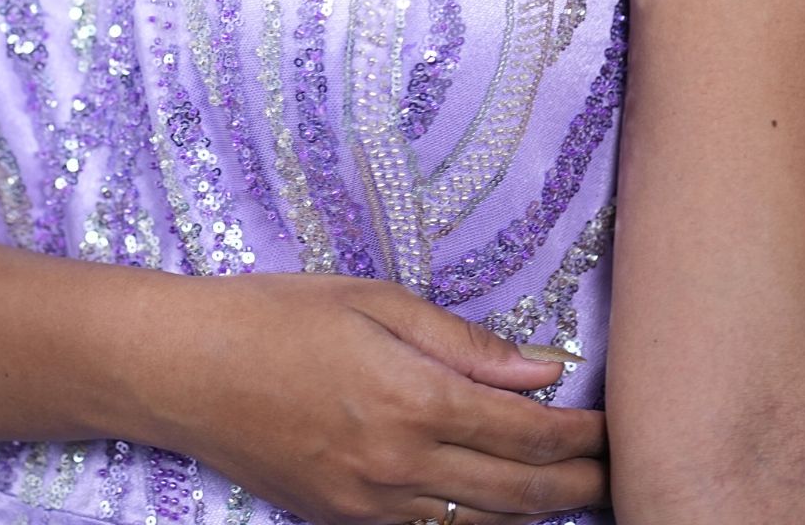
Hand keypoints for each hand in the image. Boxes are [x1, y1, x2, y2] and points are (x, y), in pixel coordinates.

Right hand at [139, 270, 607, 523]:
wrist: (186, 370)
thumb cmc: (277, 315)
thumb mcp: (372, 300)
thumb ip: (462, 340)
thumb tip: (542, 366)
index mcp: (414, 397)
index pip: (527, 432)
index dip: (581, 435)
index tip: (613, 424)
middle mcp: (402, 463)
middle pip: (519, 492)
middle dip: (578, 483)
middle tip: (618, 471)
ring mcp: (374, 504)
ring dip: (538, 513)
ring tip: (576, 493)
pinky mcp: (346, 522)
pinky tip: (501, 508)